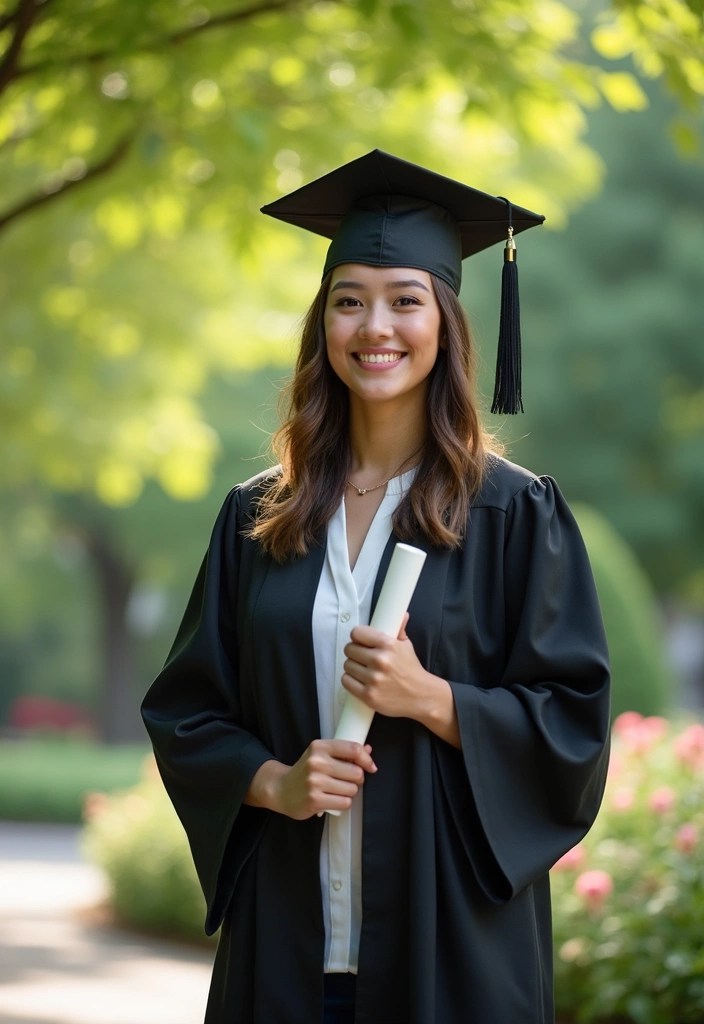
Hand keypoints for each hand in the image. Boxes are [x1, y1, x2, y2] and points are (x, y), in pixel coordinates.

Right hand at [248, 740, 376, 819]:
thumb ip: (344, 752)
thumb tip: (369, 749)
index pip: (353, 749)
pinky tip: (332, 800)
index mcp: (320, 747)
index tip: (370, 766)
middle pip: (356, 773)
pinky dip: (342, 803)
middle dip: (357, 779)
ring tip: (337, 791)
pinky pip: (344, 803)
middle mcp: (317, 762)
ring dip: (349, 793)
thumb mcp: (320, 755)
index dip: (367, 759)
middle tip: (347, 781)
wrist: (280, 789)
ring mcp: (314, 782)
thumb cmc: (305, 771)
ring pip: (352, 790)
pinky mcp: (314, 800)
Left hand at [341, 619, 460, 746]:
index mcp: (388, 645)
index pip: (357, 633)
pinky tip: (359, 680)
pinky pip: (346, 681)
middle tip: (362, 657)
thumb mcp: (406, 646)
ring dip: (352, 667)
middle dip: (354, 652)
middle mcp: (380, 660)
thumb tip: (402, 614)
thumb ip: (399, 629)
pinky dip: (350, 681)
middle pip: (349, 649)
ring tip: (362, 670)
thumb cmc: (411, 670)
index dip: (357, 637)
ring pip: (347, 665)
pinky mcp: (369, 695)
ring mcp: (374, 679)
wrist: (421, 696)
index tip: (360, 641)